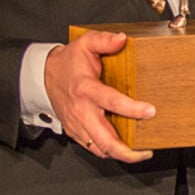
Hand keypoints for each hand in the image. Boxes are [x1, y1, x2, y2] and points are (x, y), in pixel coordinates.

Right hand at [45, 31, 153, 162]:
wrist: (44, 76)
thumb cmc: (68, 63)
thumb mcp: (84, 44)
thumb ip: (104, 40)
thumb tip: (122, 39)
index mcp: (86, 89)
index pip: (111, 101)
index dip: (132, 109)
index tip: (150, 111)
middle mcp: (81, 110)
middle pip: (104, 139)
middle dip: (126, 151)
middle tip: (146, 152)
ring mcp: (77, 124)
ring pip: (99, 148)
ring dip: (120, 154)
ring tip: (139, 153)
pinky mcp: (75, 132)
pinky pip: (93, 148)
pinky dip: (108, 152)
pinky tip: (122, 149)